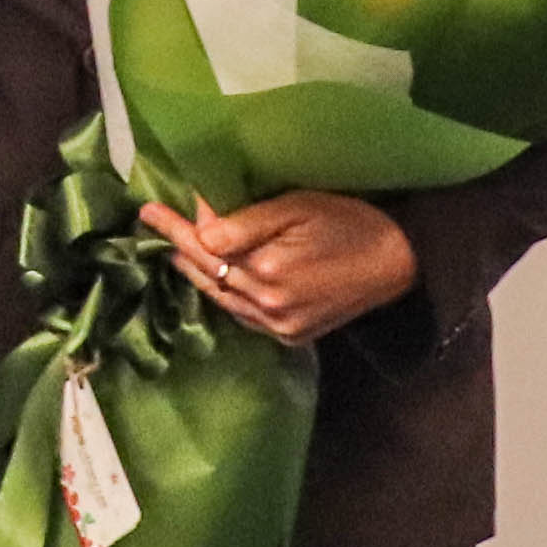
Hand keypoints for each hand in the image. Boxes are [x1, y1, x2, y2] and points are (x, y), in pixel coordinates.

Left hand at [139, 189, 419, 342]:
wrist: (398, 264)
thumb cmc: (349, 223)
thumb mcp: (298, 208)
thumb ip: (245, 220)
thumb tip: (199, 220)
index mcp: (268, 271)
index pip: (205, 247)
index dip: (175, 227)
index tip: (148, 209)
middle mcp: (267, 306)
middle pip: (208, 274)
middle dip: (178, 247)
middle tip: (152, 222)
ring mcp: (278, 327)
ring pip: (220, 298)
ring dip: (194, 273)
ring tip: (173, 248)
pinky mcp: (290, 338)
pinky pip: (241, 315)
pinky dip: (222, 295)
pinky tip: (211, 277)